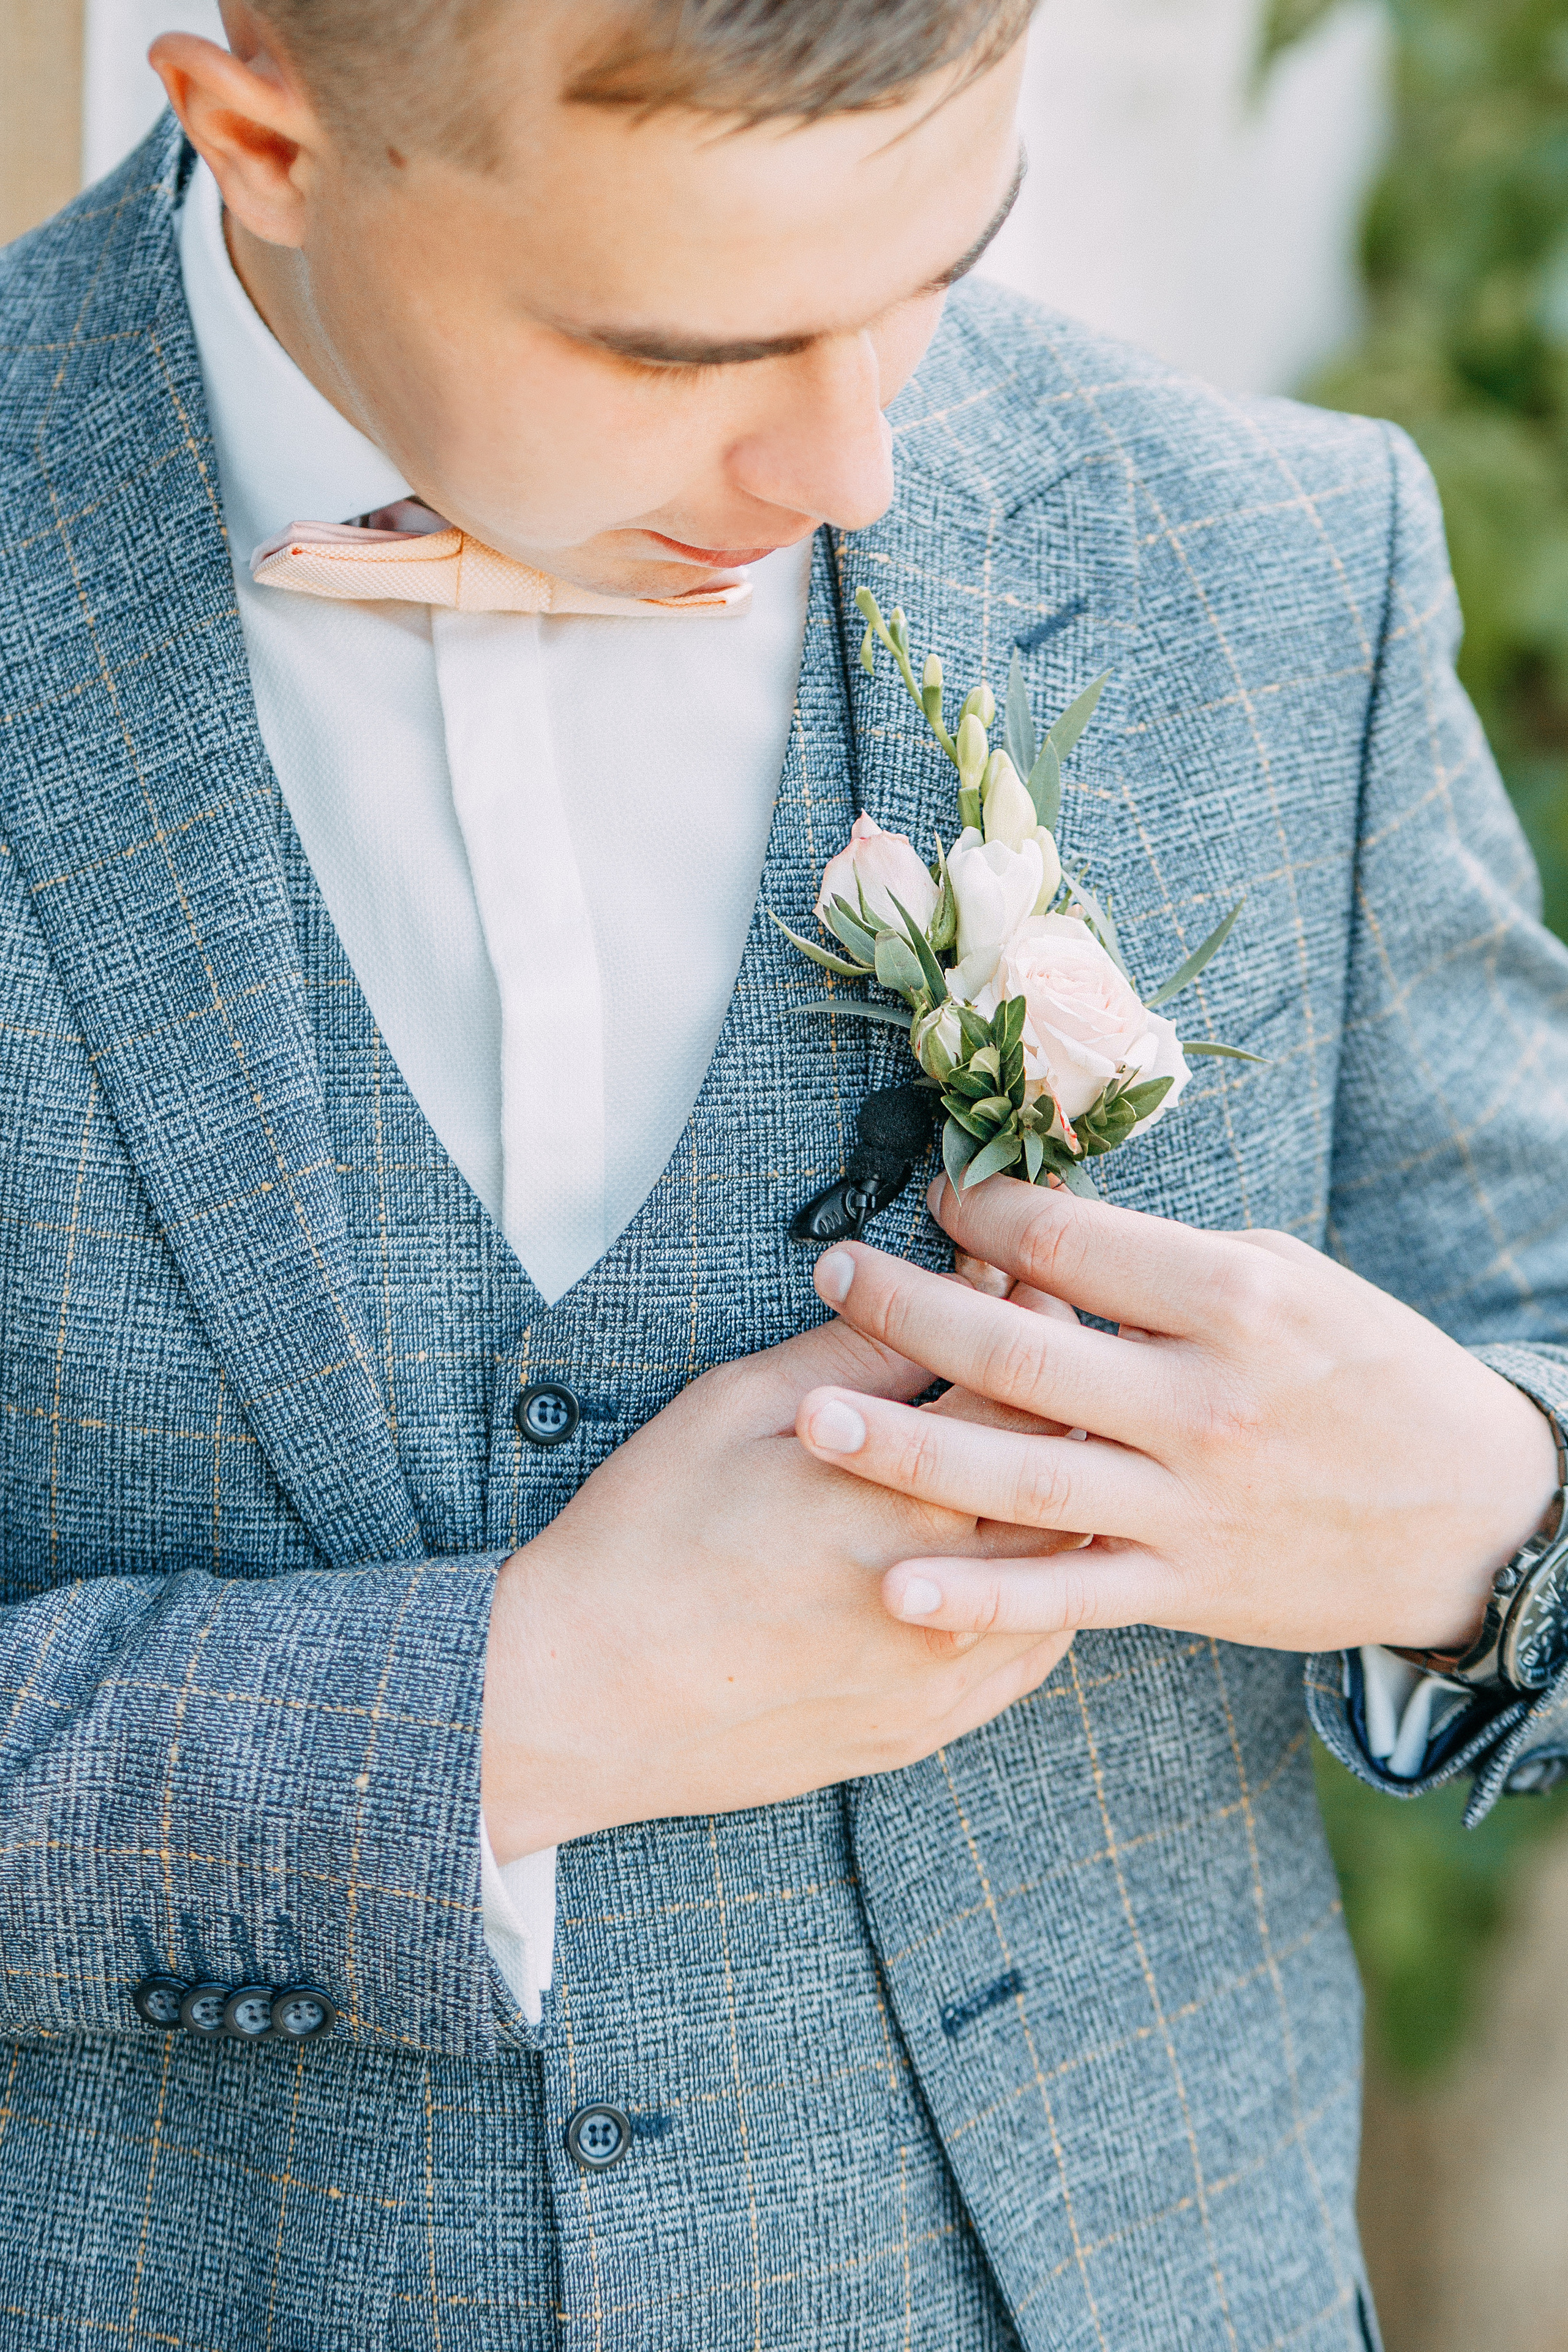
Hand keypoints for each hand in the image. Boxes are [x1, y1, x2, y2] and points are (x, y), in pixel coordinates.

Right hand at [481, 1292, 1080, 1859]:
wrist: (581, 1693)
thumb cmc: (645, 1536)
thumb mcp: (738, 1408)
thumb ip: (858, 1351)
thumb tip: (950, 1290)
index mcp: (910, 1496)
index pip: (1028, 1394)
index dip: (1040, 1328)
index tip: (1030, 1291)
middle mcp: (952, 1591)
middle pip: (1070, 1487)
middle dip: (1071, 1414)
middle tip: (1052, 1365)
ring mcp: (946, 1675)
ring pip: (1067, 1577)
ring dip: (1071, 1509)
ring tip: (1046, 1456)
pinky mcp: (927, 1729)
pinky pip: (1033, 1656)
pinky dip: (1046, 1594)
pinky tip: (1020, 1556)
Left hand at [794, 1175, 1560, 1656]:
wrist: (1470, 1511)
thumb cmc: (1369, 1372)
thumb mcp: (1288, 1281)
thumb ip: (1166, 1265)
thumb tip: (1045, 1231)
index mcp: (1230, 1300)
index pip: (1066, 1243)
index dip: (980, 1212)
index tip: (933, 1199)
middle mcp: (1201, 1400)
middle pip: (1017, 1352)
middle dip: (907, 1309)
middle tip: (831, 1272)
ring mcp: (1186, 1500)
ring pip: (1019, 1475)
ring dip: (906, 1448)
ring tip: (814, 1416)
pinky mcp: (1181, 1583)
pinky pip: (1062, 1594)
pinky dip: (979, 1600)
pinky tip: (897, 1591)